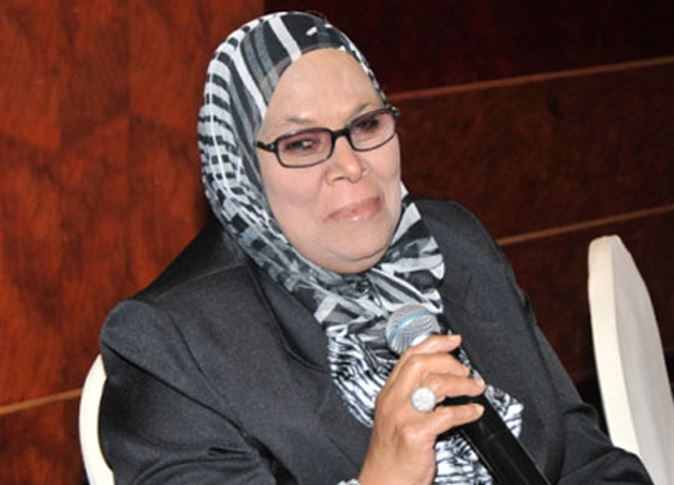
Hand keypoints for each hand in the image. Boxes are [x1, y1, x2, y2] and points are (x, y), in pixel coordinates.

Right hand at [358, 335, 484, 484]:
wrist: (384, 482)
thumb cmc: (393, 453)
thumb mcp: (395, 416)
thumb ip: (411, 395)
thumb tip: (442, 377)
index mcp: (388, 393)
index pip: (409, 356)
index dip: (434, 343)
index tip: (453, 340)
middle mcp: (392, 400)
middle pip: (421, 363)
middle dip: (449, 362)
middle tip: (466, 372)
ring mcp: (402, 415)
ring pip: (435, 383)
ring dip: (462, 384)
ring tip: (475, 389)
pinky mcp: (414, 433)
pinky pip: (446, 415)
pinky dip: (466, 411)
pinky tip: (474, 412)